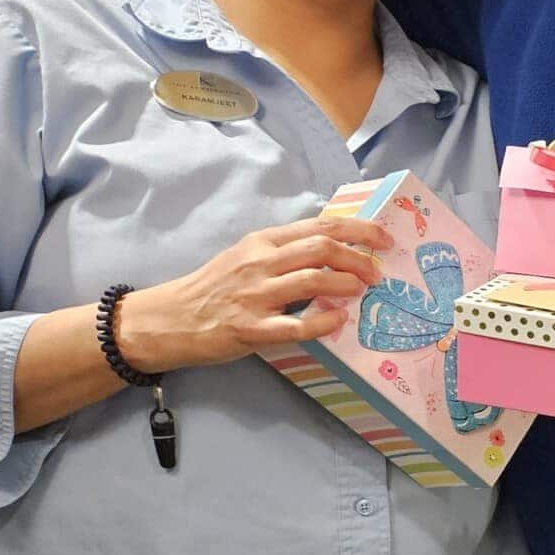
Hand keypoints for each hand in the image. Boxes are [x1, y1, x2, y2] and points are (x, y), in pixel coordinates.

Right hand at [117, 216, 392, 371]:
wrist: (170, 318)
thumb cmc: (215, 287)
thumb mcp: (248, 255)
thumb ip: (285, 250)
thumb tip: (336, 249)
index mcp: (263, 242)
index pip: (320, 226)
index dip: (359, 230)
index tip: (384, 239)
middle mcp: (260, 263)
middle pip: (321, 249)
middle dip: (359, 258)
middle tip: (377, 272)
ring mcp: (255, 295)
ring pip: (312, 280)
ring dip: (346, 284)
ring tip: (363, 290)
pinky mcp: (251, 327)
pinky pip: (295, 324)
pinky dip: (323, 322)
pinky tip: (339, 321)